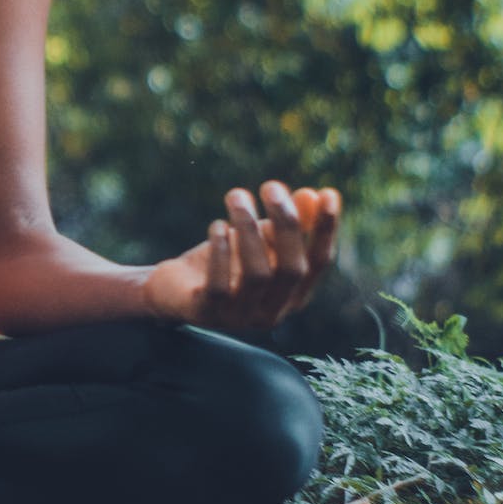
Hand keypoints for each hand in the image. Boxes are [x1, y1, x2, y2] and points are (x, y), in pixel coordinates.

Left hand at [140, 181, 341, 332]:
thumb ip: (288, 223)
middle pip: (291, 269)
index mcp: (293, 295)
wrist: (173, 289)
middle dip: (285, 224)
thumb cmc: (226, 262)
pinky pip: (220, 285)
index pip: (319, 263)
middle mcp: (272, 312)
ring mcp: (239, 317)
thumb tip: (312, 195)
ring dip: (249, 229)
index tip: (329, 193)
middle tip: (271, 186)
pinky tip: (217, 226)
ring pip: (257, 275)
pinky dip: (221, 251)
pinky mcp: (206, 313)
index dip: (325, 230)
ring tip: (237, 196)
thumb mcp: (259, 240)